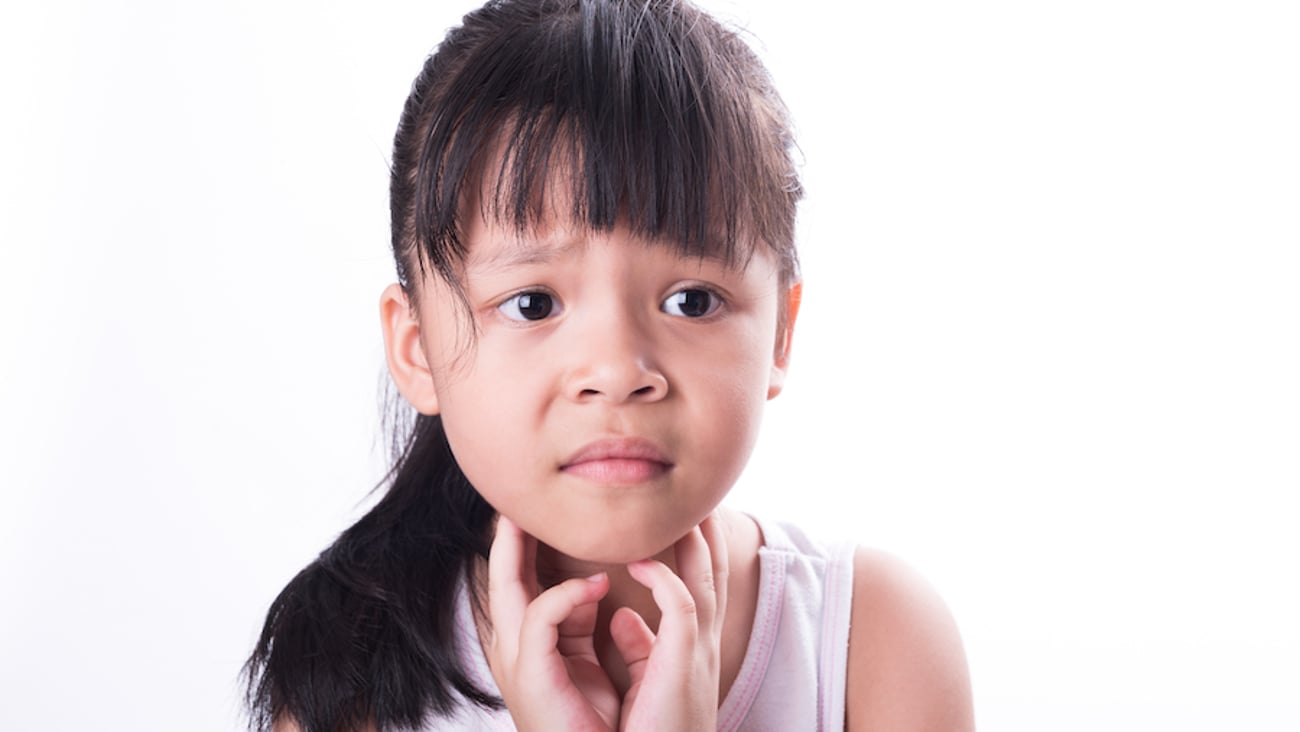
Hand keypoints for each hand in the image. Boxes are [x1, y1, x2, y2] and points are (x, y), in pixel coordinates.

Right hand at [484, 515, 620, 730]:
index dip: (536, 546)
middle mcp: (526, 648)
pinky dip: (567, 595)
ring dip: (513, 545)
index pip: (534, 583)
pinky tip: (598, 584)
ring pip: (505, 584)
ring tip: (523, 512)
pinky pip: (540, 616)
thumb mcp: (626, 674)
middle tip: (521, 495)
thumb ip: (624, 640)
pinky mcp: (530, 671)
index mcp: (548, 647)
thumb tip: (622, 615)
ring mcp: (521, 659)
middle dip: (509, 534)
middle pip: (506, 576)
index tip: (551, 511)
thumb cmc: (621, 731)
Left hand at [612, 514, 728, 730]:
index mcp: (687, 645)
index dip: (693, 545)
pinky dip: (666, 579)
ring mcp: (695, 651)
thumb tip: (621, 618)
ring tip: (686, 499)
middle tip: (696, 489)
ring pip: (706, 577)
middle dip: (706, 527)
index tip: (681, 513)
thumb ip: (637, 647)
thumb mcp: (645, 683)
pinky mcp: (683, 664)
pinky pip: (682, 607)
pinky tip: (642, 560)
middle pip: (713, 568)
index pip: (696, 581)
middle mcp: (697, 642)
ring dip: (696, 537)